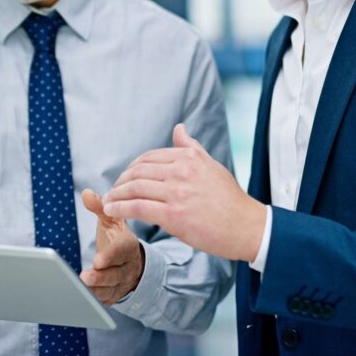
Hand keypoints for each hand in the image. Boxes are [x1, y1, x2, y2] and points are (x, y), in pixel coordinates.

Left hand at [80, 188, 143, 304]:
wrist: (133, 262)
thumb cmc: (117, 238)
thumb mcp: (111, 220)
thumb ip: (100, 207)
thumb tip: (87, 193)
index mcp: (127, 246)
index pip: (121, 252)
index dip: (111, 257)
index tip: (98, 261)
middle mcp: (127, 267)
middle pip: (115, 275)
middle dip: (100, 278)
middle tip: (84, 278)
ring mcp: (121, 283)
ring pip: (110, 291)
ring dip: (95, 292)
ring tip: (78, 291)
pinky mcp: (114, 295)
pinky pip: (105, 302)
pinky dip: (93, 302)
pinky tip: (80, 300)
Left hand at [103, 123, 265, 261]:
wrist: (247, 227)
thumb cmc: (230, 200)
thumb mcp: (211, 165)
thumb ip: (191, 147)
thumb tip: (179, 128)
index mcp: (189, 157)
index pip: (149, 157)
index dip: (132, 168)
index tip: (125, 178)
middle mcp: (182, 170)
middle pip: (138, 171)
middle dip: (121, 182)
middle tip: (113, 191)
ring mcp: (176, 192)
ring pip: (134, 188)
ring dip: (116, 195)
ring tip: (108, 202)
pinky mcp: (173, 214)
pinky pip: (138, 207)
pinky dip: (120, 208)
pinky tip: (112, 211)